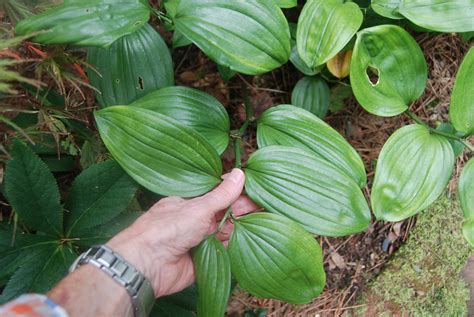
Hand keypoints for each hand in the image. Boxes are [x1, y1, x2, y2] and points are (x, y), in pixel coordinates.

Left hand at [107, 168, 256, 296]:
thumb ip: (221, 195)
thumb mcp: (197, 207)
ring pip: (225, 231)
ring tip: (265, 218)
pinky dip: (236, 246)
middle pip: (223, 213)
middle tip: (264, 203)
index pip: (216, 194)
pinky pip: (224, 252)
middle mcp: (194, 221)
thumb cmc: (167, 229)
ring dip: (242, 226)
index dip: (234, 191)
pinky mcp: (204, 260)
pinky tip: (254, 238)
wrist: (147, 265)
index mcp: (189, 204)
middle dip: (242, 208)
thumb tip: (239, 173)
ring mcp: (199, 240)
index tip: (253, 187)